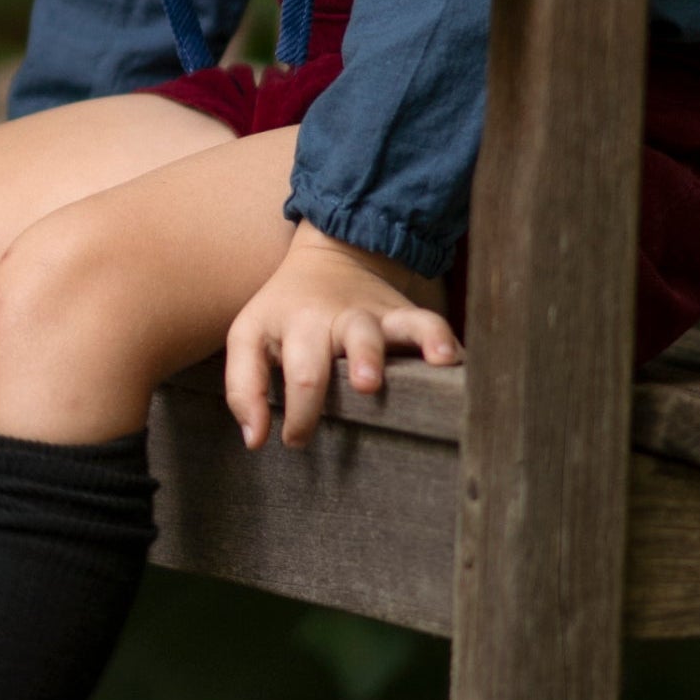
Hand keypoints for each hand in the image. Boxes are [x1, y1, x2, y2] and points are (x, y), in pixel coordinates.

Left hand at [222, 221, 461, 450]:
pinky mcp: (406, 315)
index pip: (302, 373)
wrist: (330, 258)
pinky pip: (431, 324)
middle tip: (365, 387)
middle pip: (354, 339)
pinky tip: (455, 362)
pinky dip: (444, 340)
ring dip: (417, 342)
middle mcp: (342, 318)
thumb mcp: (248, 337)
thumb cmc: (284, 312)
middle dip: (364, 361)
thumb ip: (244, 389)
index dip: (300, 413)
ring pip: (401, 325)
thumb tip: (256, 440)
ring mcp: (379, 316)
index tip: (296, 441)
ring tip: (434, 362)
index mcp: (299, 325)